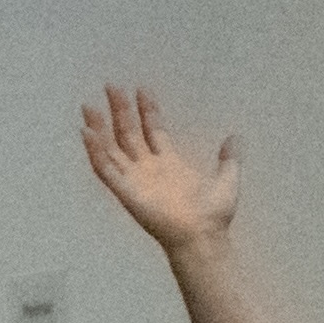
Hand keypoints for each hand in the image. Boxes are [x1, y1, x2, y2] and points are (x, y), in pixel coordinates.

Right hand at [70, 86, 230, 256]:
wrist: (203, 236)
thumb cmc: (213, 214)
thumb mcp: (227, 179)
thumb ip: (228, 158)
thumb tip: (235, 137)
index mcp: (169, 162)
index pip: (153, 129)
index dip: (147, 110)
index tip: (141, 89)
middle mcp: (148, 167)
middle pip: (129, 133)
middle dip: (120, 110)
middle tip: (111, 86)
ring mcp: (134, 178)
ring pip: (111, 148)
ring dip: (99, 127)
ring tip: (89, 106)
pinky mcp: (125, 191)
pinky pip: (105, 169)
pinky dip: (95, 152)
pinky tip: (88, 134)